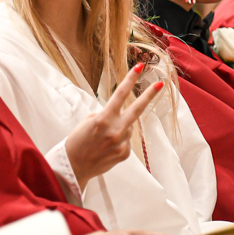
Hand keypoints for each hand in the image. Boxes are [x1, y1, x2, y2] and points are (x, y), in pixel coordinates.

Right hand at [64, 63, 164, 187]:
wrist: (73, 167)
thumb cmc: (77, 141)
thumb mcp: (88, 122)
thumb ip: (106, 115)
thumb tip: (121, 115)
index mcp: (103, 119)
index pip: (120, 94)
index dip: (130, 79)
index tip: (140, 67)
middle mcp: (115, 130)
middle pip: (137, 109)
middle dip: (149, 95)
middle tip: (160, 83)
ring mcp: (121, 143)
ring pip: (128, 127)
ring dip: (120, 127)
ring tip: (103, 138)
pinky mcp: (124, 154)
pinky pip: (125, 141)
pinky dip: (118, 141)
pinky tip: (106, 148)